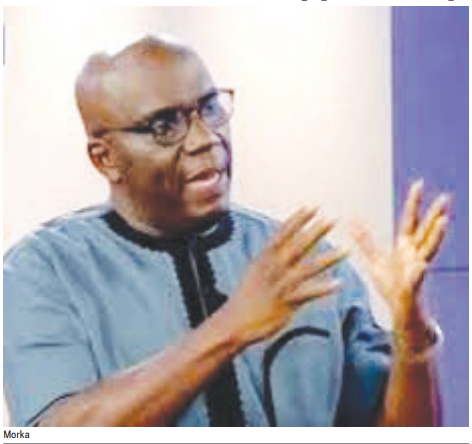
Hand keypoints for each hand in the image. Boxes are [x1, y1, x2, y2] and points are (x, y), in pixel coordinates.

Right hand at [222, 207, 346, 346]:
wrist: (234, 322)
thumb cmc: (245, 298)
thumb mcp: (255, 272)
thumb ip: (269, 259)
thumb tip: (278, 247)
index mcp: (264, 259)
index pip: (283, 234)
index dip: (298, 220)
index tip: (312, 206)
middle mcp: (273, 268)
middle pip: (297, 246)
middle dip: (315, 232)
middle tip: (333, 219)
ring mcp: (280, 285)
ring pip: (307, 268)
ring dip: (328, 258)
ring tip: (347, 250)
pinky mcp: (286, 303)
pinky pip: (308, 294)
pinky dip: (323, 288)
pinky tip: (338, 283)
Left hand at [351, 180, 449, 327]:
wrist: (399, 310)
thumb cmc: (389, 283)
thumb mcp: (373, 260)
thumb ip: (364, 241)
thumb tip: (352, 222)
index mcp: (405, 247)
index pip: (410, 220)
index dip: (414, 203)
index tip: (419, 184)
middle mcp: (415, 255)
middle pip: (426, 231)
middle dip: (435, 214)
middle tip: (444, 197)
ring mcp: (417, 269)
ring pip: (429, 250)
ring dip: (436, 236)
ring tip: (444, 222)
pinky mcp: (413, 287)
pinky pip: (416, 280)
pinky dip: (418, 274)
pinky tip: (421, 267)